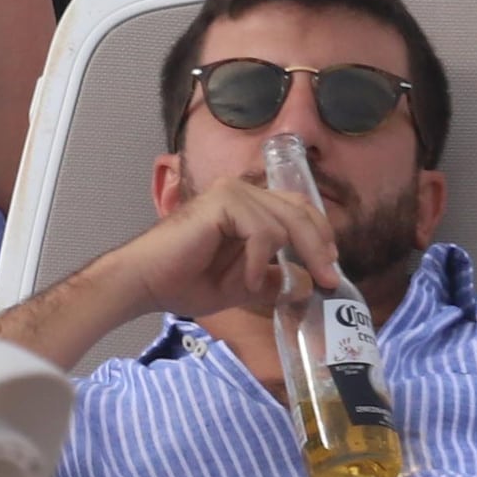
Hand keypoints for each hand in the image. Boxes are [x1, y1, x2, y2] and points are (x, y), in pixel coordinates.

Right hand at [106, 174, 348, 326]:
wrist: (145, 283)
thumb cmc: (186, 282)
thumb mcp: (244, 285)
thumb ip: (276, 280)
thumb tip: (309, 283)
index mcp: (249, 205)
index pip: (298, 209)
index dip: (320, 235)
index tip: (331, 267)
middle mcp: (243, 191)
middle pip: (300, 211)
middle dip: (319, 247)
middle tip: (329, 279)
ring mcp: (233, 192)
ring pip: (286, 222)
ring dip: (282, 260)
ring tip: (259, 285)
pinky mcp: (223, 202)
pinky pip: (263, 232)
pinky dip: (260, 260)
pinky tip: (247, 279)